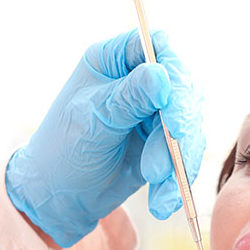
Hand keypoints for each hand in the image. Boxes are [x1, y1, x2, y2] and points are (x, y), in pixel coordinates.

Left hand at [5, 30, 204, 246]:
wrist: (60, 195)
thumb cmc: (63, 149)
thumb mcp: (92, 120)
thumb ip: (128, 98)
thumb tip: (162, 75)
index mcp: (115, 60)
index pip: (157, 48)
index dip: (173, 73)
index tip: (171, 110)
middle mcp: (140, 81)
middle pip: (182, 89)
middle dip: (179, 126)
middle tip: (175, 149)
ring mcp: (156, 113)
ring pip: (189, 126)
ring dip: (178, 159)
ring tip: (156, 181)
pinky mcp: (166, 143)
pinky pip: (186, 156)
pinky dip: (178, 180)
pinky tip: (163, 201)